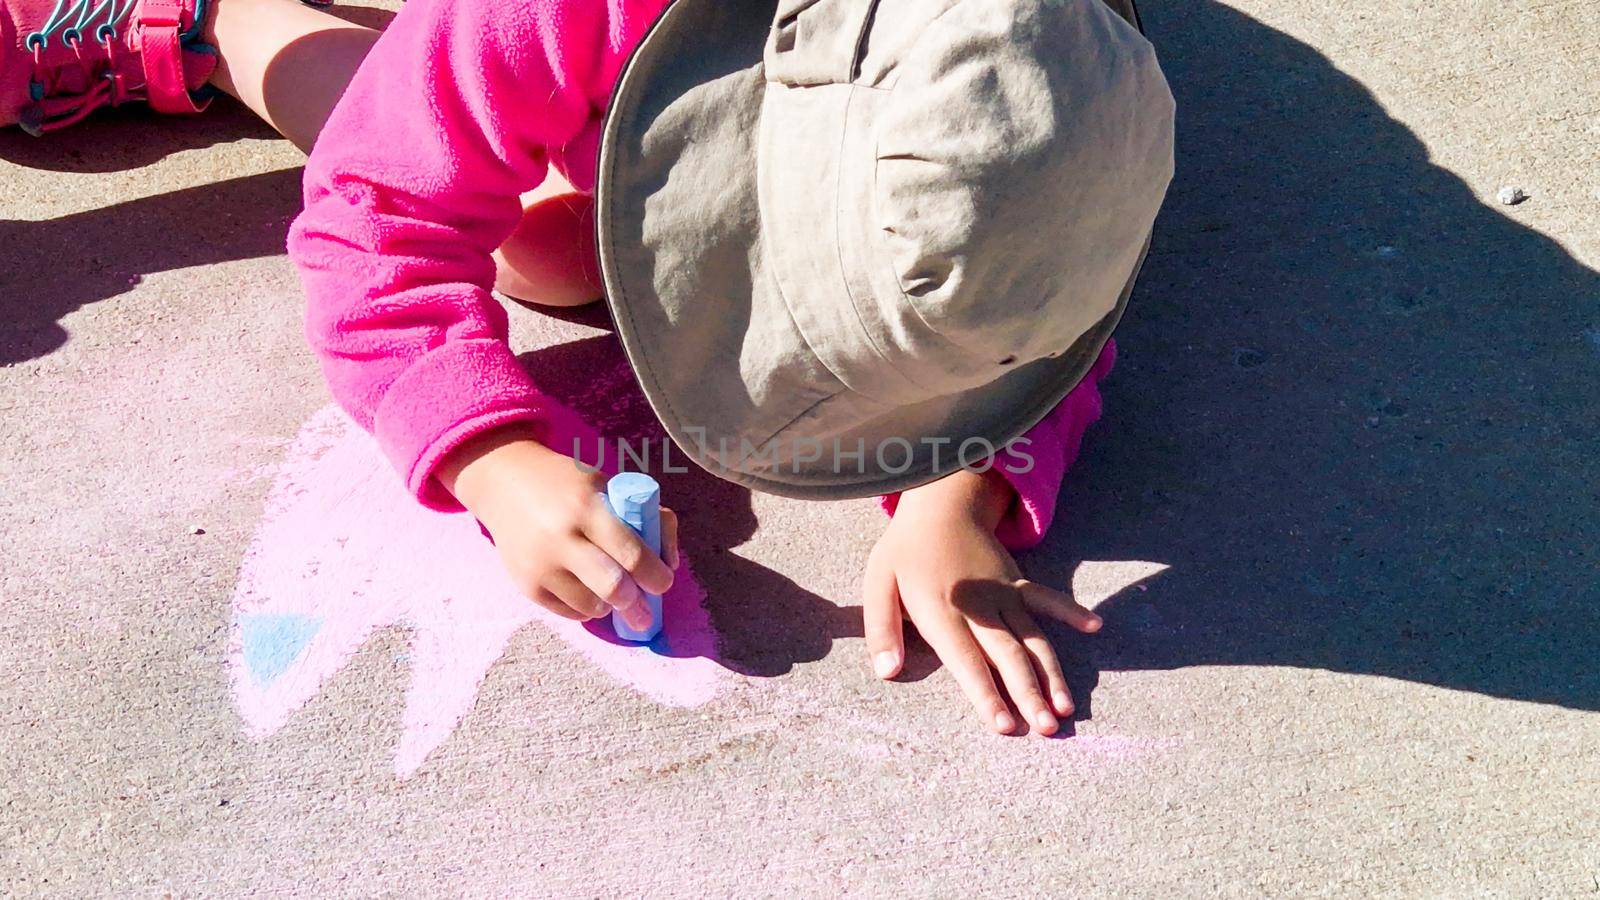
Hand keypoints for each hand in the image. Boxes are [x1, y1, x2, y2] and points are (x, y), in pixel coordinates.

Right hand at [438, 426, 677, 630]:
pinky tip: (588, 592)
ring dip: (611, 605)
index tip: (664, 582)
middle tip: (646, 607)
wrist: (503, 483)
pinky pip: (569, 612)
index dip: (655, 575)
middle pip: (613, 587)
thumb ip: (645, 517)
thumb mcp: (605, 484)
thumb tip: (670, 562)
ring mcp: (540, 565)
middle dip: (637, 603)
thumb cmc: (566, 484)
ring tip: (613, 594)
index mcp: (587, 507)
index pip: (631, 553)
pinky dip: (587, 608)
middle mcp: (561, 538)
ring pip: (592, 606)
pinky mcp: (525, 585)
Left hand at [863, 469, 1101, 735]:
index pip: (966, 661)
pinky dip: (1070, 610)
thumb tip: (887, 673)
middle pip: (1009, 656)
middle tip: (1047, 729)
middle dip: (1029, 694)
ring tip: (1066, 708)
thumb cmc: (905, 552)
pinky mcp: (1017, 582)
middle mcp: (980, 607)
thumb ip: (881, 630)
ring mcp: (1003, 593)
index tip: (1004, 725)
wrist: (939, 504)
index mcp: (942, 611)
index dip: (985, 694)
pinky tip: (1094, 625)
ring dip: (1052, 673)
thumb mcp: (877, 584)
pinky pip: (1047, 597)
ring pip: (1034, 638)